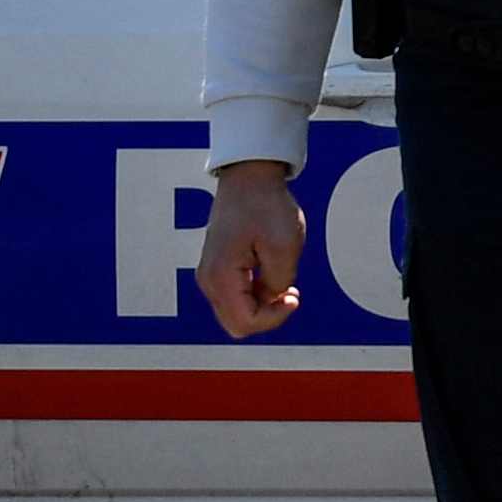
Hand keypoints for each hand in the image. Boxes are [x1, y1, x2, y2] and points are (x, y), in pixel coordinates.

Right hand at [197, 160, 305, 338]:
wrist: (249, 177)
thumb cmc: (266, 206)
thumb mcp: (285, 246)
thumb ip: (279, 283)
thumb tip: (273, 298)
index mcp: (221, 276)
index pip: (246, 323)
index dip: (275, 318)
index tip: (293, 294)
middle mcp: (208, 280)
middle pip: (238, 325)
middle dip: (267, 315)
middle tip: (288, 291)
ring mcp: (210, 275)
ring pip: (237, 313)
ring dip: (262, 304)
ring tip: (281, 278)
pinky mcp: (216, 268)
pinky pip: (236, 297)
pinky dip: (256, 294)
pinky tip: (271, 272)